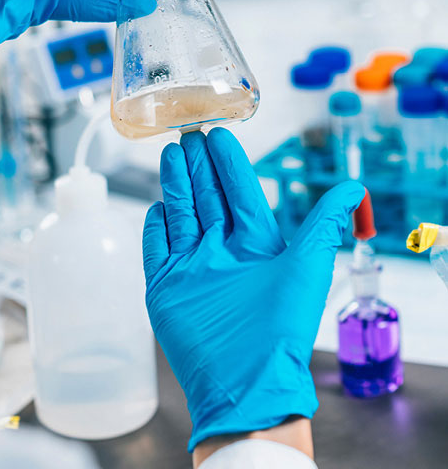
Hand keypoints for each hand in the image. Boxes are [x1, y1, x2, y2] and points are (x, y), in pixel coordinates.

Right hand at [143, 128, 364, 451]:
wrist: (245, 380)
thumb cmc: (280, 326)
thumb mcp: (307, 265)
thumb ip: (324, 222)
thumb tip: (355, 187)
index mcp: (256, 244)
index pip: (239, 191)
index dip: (229, 162)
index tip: (220, 134)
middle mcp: (223, 251)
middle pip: (207, 196)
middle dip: (198, 165)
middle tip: (188, 132)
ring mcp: (192, 267)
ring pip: (182, 214)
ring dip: (176, 184)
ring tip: (171, 153)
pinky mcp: (166, 286)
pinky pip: (157, 247)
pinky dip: (156, 226)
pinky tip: (157, 206)